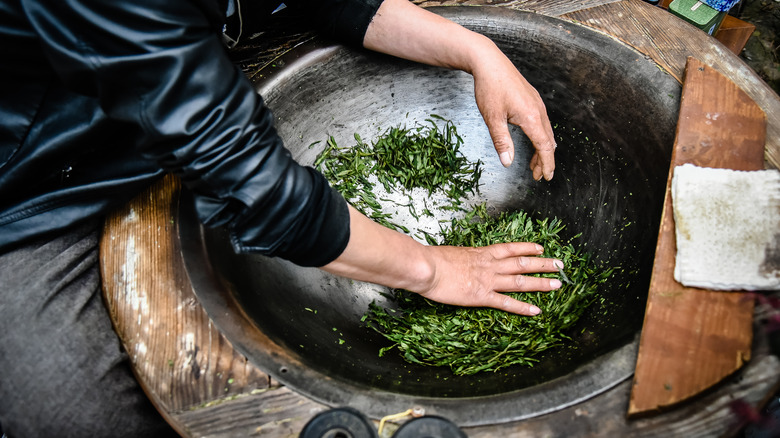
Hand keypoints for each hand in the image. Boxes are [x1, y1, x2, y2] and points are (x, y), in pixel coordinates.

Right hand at [416, 242, 562, 314]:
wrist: (426, 267)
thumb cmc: (433, 259)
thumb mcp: (453, 253)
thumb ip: (463, 258)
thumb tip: (463, 260)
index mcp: (482, 253)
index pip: (511, 248)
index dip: (528, 248)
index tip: (541, 247)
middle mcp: (490, 265)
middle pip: (523, 263)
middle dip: (543, 264)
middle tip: (560, 265)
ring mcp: (488, 281)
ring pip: (521, 281)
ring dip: (541, 283)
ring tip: (557, 285)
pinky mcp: (481, 297)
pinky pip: (506, 303)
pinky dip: (522, 307)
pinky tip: (536, 310)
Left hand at [471, 46, 556, 179]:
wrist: (488, 62)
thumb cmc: (489, 88)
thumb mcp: (492, 118)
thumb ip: (502, 142)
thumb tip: (508, 163)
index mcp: (531, 117)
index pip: (545, 147)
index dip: (546, 164)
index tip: (546, 178)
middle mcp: (538, 110)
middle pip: (548, 141)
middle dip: (544, 160)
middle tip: (538, 175)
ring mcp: (536, 103)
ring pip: (545, 131)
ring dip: (542, 149)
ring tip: (534, 163)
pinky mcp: (532, 98)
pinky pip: (542, 122)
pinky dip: (540, 136)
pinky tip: (533, 140)